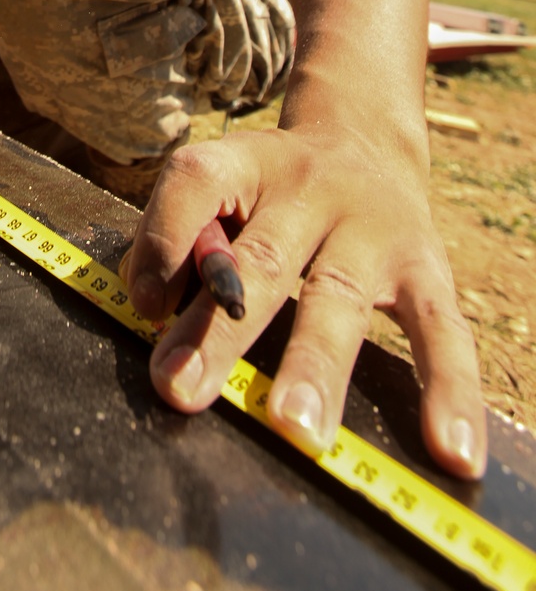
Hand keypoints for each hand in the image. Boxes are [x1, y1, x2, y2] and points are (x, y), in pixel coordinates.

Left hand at [124, 120, 486, 480]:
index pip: (196, 181)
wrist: (365, 142)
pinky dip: (448, 390)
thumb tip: (147, 307)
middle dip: (218, 329)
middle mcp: (310, 188)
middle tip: (181, 389)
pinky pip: (440, 330)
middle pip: (262, 258)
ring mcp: (372, 226)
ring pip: (339, 296)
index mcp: (247, 162)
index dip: (163, 239)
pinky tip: (450, 448)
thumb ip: (182, 235)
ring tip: (293, 427)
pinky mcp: (426, 264)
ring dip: (314, 365)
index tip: (141, 307)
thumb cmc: (271, 190)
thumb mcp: (226, 186)